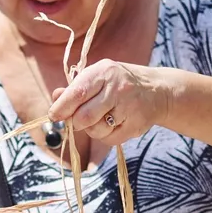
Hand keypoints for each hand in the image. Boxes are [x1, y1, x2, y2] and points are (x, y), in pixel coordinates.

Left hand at [47, 59, 172, 145]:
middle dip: (76, 122)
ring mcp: (128, 107)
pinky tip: (113, 123)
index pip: (77, 93)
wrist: (157, 91)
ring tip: (101, 118)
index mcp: (103, 73)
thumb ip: (75, 88)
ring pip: (95, 130)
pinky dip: (105, 135)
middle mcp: (117, 89)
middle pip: (84, 117)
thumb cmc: (118, 83)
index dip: (61, 108)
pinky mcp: (135, 125)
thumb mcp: (98, 77)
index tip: (54, 115)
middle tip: (78, 119)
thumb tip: (55, 97)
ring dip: (91, 129)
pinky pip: (109, 139)